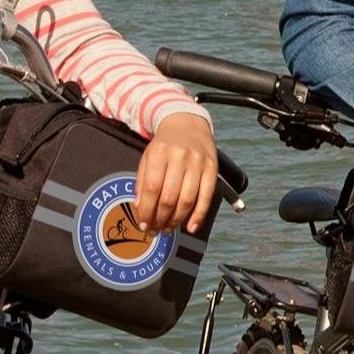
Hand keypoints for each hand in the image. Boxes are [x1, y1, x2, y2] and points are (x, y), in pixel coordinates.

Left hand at [130, 110, 220, 235]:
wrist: (187, 123)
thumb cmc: (164, 145)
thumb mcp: (147, 157)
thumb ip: (142, 182)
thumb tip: (140, 209)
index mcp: (159, 153)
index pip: (151, 189)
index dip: (146, 210)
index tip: (143, 224)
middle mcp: (180, 157)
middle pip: (169, 197)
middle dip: (160, 219)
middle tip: (155, 230)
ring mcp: (198, 163)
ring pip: (187, 200)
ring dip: (176, 220)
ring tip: (168, 228)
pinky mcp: (212, 168)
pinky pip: (206, 197)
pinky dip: (199, 215)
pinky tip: (190, 226)